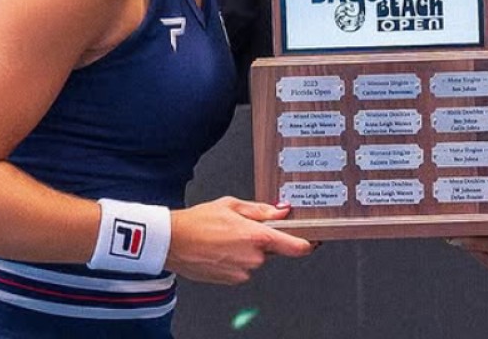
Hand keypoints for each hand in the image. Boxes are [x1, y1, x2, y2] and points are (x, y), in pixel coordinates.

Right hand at [167, 197, 313, 284]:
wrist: (172, 242)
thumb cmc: (198, 221)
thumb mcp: (232, 205)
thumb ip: (262, 210)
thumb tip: (283, 211)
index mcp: (258, 237)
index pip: (296, 246)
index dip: (309, 243)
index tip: (315, 239)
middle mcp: (254, 258)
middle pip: (272, 250)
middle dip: (264, 240)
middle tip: (243, 228)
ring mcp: (243, 272)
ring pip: (256, 260)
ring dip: (248, 250)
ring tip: (225, 238)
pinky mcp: (232, 280)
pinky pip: (243, 268)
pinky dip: (236, 259)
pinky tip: (220, 248)